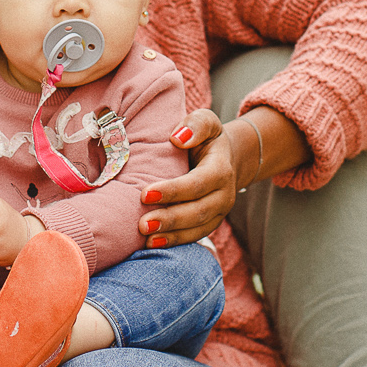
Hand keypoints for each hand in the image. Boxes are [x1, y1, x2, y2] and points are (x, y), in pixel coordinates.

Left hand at [136, 109, 243, 247]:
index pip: (198, 183)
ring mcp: (219, 212)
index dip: (173, 190)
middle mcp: (224, 194)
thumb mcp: (206, 121)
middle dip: (170, 219)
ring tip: (145, 238)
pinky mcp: (210, 223)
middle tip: (142, 223)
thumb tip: (178, 138)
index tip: (145, 193)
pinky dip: (174, 242)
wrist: (225, 156)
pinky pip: (194, 236)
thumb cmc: (206, 137)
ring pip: (197, 228)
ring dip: (171, 235)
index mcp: (221, 169)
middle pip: (198, 211)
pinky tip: (152, 245)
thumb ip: (196, 124)